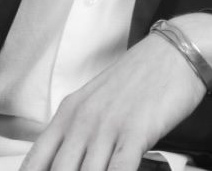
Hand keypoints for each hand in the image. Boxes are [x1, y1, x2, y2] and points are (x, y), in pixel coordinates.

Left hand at [20, 31, 206, 170]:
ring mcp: (108, 126)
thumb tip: (69, 163)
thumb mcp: (97, 102)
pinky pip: (119, 169)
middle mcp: (82, 121)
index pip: (36, 162)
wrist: (175, 52)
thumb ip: (80, 133)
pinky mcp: (135, 131)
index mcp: (68, 113)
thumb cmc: (140, 78)